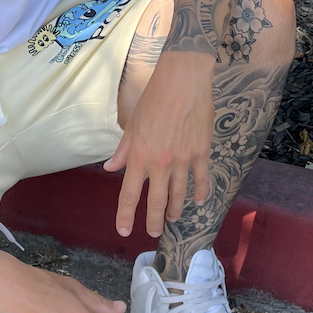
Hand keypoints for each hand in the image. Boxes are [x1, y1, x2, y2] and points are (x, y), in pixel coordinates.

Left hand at [104, 50, 215, 238]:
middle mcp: (160, 164)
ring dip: (175, 210)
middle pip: (156, 202)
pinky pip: (201, 179)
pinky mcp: (201, 153)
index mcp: (139, 157)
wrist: (183, 80)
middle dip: (153, 221)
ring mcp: (183, 161)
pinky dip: (200, 193)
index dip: (125, 216)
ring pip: (179, 195)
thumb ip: (123, 150)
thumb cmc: (154, 98)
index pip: (130, 195)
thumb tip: (111, 168)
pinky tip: (198, 201)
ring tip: (173, 218)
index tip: (123, 230)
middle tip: (153, 232)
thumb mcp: (132, 124)